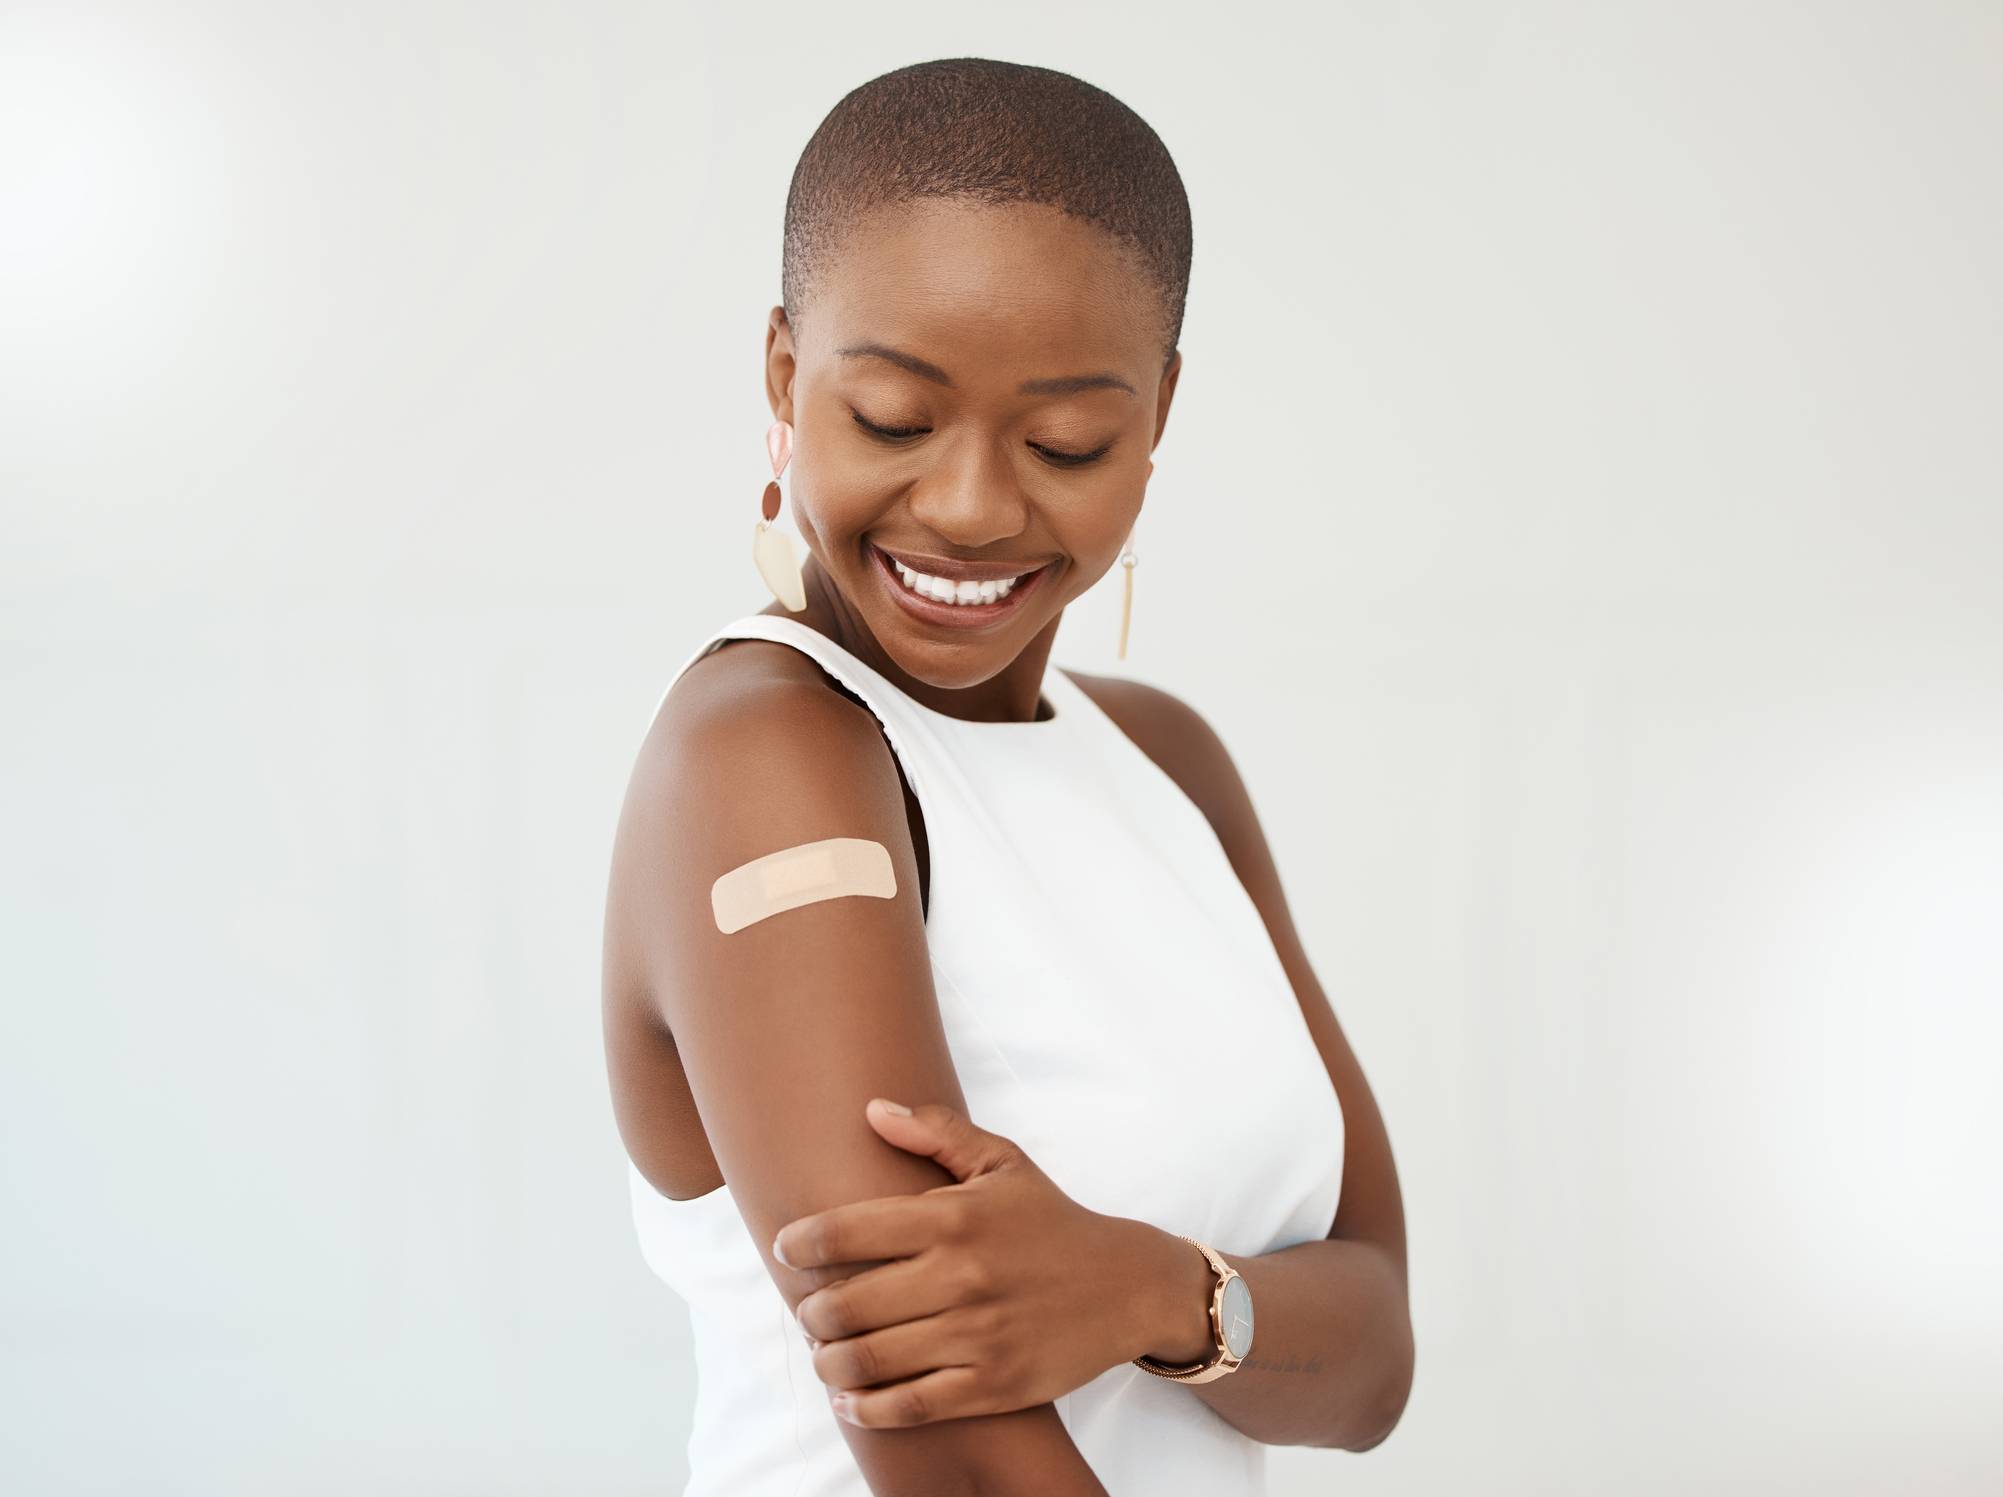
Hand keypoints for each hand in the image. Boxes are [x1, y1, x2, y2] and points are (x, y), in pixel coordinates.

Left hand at [772, 1098, 1185, 1428]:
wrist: (1127, 1287)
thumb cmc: (1052, 1221)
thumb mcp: (1003, 1162)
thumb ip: (936, 1131)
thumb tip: (872, 1110)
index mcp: (955, 1218)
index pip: (847, 1231)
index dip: (800, 1243)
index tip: (787, 1249)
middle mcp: (961, 1277)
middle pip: (846, 1304)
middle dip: (810, 1312)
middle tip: (809, 1310)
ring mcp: (977, 1336)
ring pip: (868, 1361)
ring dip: (829, 1361)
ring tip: (825, 1352)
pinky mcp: (994, 1386)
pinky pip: (910, 1407)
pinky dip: (865, 1408)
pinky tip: (851, 1397)